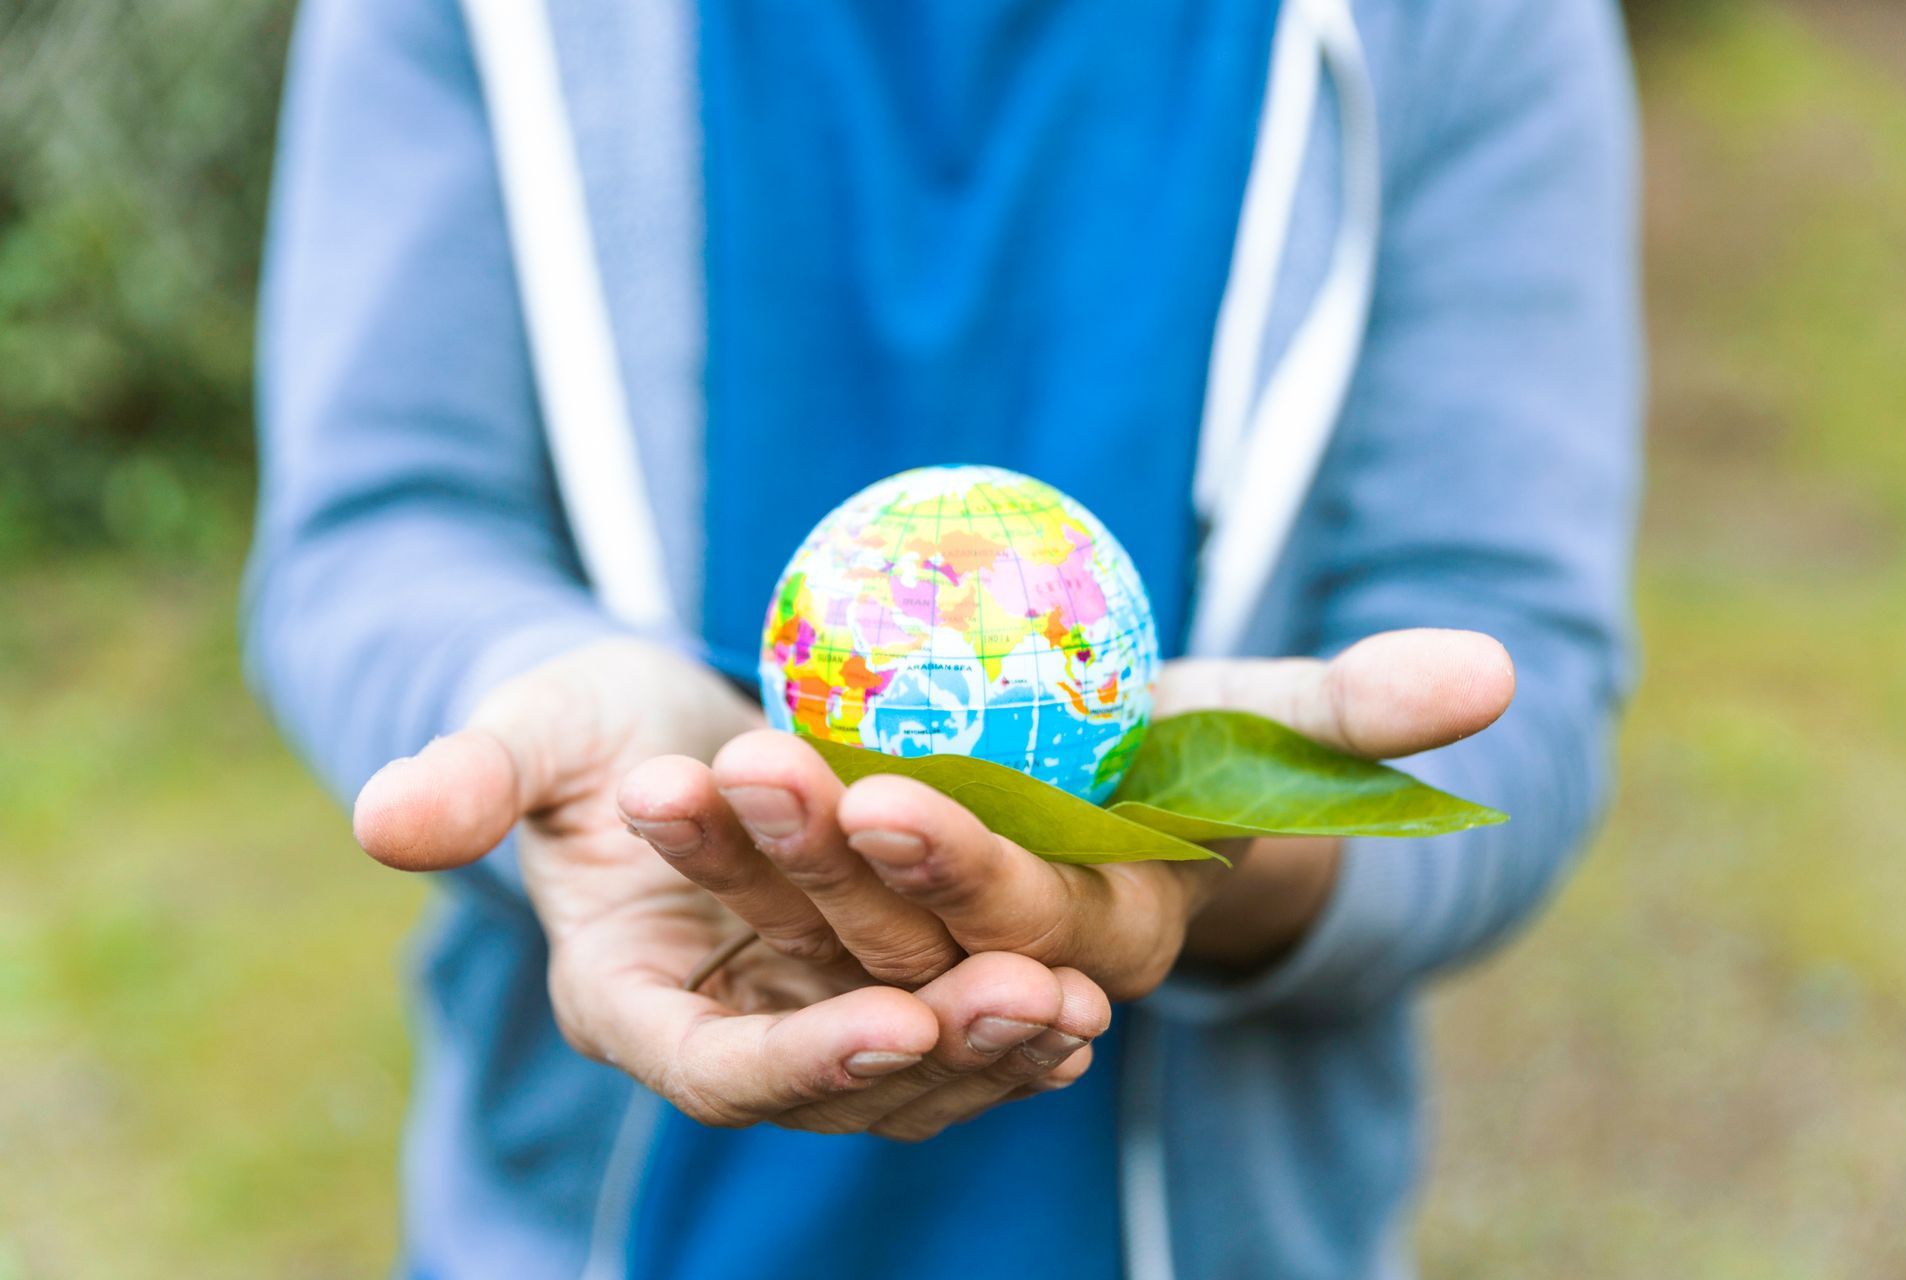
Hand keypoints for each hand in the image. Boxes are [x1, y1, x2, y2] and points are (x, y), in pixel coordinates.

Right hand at [353, 638, 1108, 1138]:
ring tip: (1079, 1006)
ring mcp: (802, 1016)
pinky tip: (1087, 996)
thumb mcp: (532, 730)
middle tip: (1031, 1001)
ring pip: (907, 1068)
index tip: (891, 1024)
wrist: (658, 722)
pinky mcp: (863, 982)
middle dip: (935, 1049)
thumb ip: (471, 779)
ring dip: (994, 1044)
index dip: (799, 1060)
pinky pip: (943, 1021)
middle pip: (837, 1080)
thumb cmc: (589, 722)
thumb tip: (383, 820)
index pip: (716, 1068)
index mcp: (630, 1001)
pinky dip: (1010, 1019)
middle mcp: (725, 1032)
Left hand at [622, 629, 1514, 1000]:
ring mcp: (907, 972)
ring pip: (816, 933)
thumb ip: (1359, 712)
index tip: (892, 797)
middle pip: (908, 940)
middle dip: (837, 869)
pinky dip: (716, 860)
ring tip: (676, 788)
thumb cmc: (1177, 753)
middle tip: (761, 776)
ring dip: (748, 867)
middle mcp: (999, 983)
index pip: (1035, 927)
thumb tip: (1504, 673)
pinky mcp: (832, 952)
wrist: (1071, 784)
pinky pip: (763, 916)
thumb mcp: (1254, 723)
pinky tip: (646, 801)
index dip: (971, 874)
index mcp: (1105, 946)